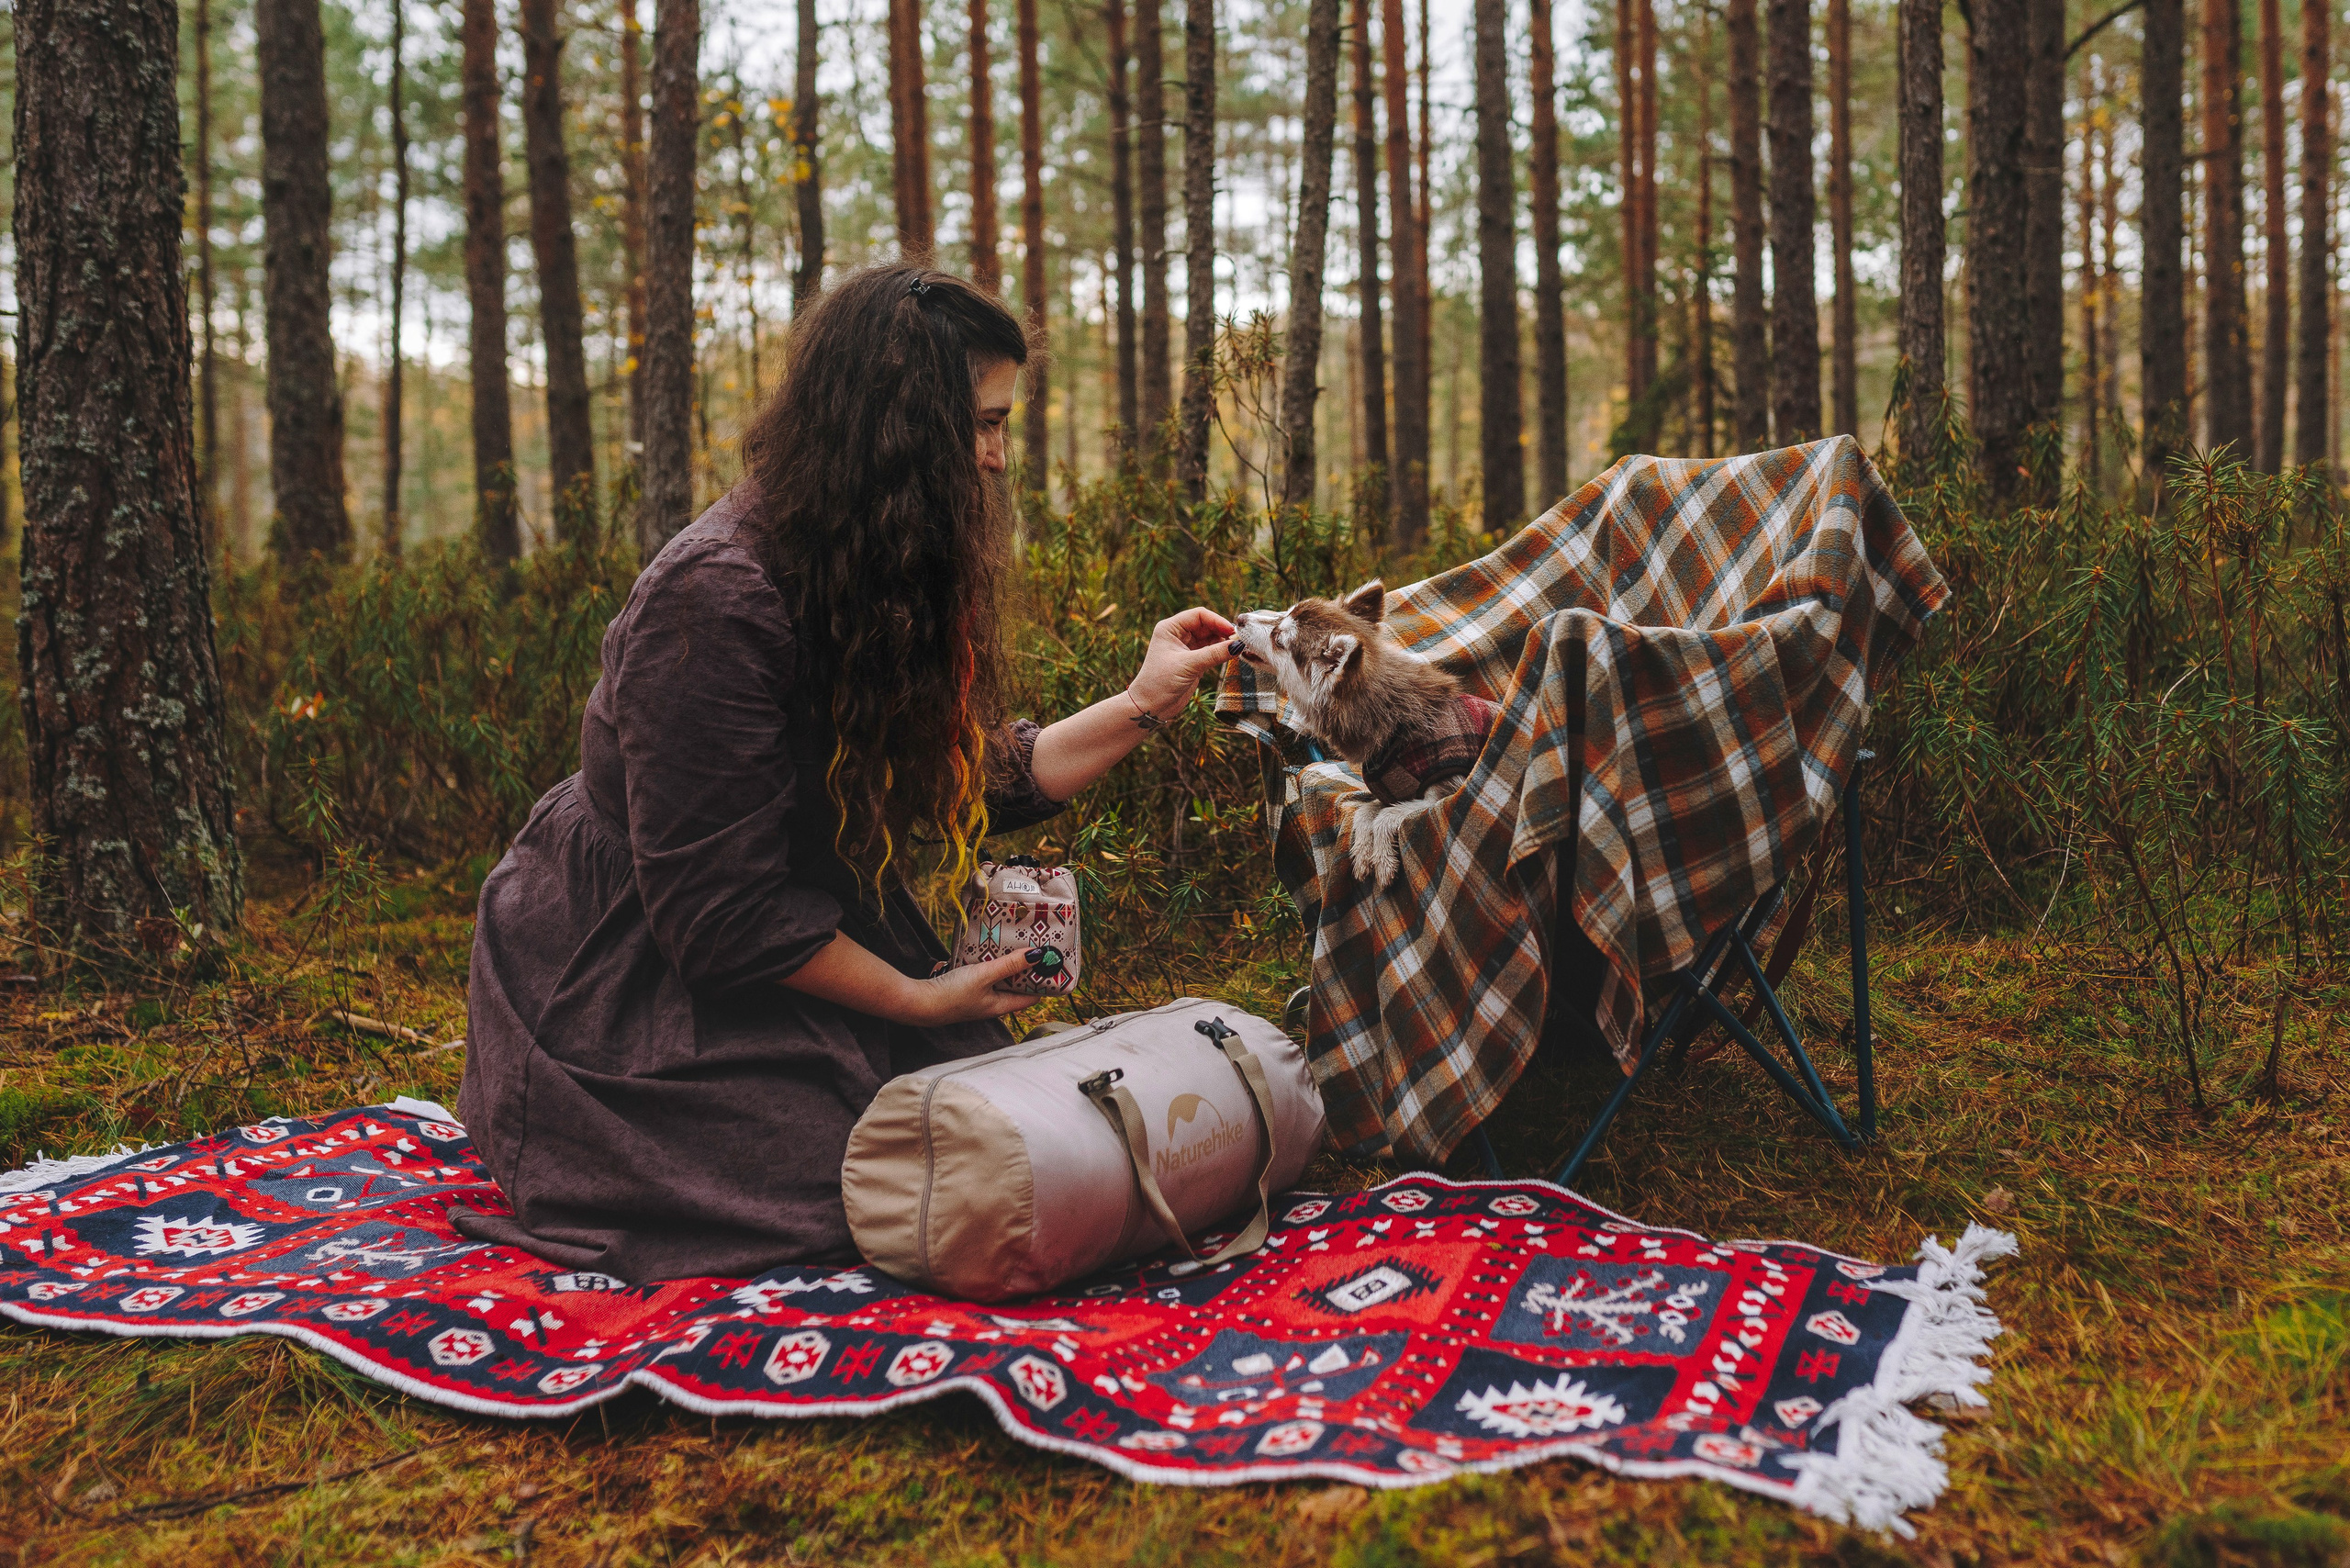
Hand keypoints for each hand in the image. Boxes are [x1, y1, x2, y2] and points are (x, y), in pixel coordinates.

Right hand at [898, 951, 1043, 1025]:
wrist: (918, 1003)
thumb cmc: (952, 994)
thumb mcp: (984, 975)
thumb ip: (1009, 965)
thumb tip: (1038, 955)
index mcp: (1000, 1006)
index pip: (1031, 997)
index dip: (1043, 983)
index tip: (1053, 965)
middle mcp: (990, 1005)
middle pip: (1015, 986)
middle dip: (1024, 969)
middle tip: (1034, 947)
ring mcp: (976, 998)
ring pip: (997, 980)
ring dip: (1005, 965)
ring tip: (1013, 944)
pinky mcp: (962, 989)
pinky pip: (982, 975)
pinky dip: (987, 964)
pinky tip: (985, 950)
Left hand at [1126, 607, 1239, 722]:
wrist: (1150, 707)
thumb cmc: (1160, 683)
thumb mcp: (1188, 666)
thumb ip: (1213, 654)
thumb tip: (1238, 645)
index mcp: (1170, 628)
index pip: (1198, 615)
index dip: (1217, 620)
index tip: (1232, 631)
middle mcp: (1178, 635)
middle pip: (1206, 625)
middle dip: (1222, 631)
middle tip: (1240, 640)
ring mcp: (1186, 648)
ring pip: (1210, 638)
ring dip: (1223, 642)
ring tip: (1238, 649)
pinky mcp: (1193, 661)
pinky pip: (1211, 651)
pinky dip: (1221, 652)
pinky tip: (1232, 655)